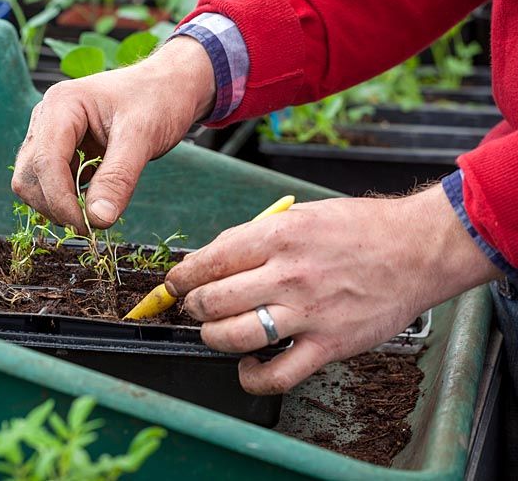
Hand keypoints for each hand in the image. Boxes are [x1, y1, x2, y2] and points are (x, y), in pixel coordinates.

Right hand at [12, 37, 214, 232]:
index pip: (44, 162)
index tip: (88, 226)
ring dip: (59, 205)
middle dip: (56, 206)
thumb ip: (118, 178)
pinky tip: (95, 199)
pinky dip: (67, 199)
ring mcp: (50, 135)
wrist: (169, 86)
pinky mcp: (61, 150)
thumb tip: (98, 219)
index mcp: (62, 105)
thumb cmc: (158, 99)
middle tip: (94, 224)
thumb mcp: (142, 137)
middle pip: (29, 176)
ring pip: (34, 183)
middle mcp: (47, 118)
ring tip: (97, 211)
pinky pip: (51, 183)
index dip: (60, 201)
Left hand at [165, 185, 500, 394]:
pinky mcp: (327, 344)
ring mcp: (307, 312)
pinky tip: (247, 366)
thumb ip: (257, 237)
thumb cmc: (360, 229)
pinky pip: (277, 374)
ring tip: (215, 332)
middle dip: (192, 306)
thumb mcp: (302, 215)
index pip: (209, 260)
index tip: (176, 283)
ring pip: (234, 335)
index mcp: (277, 236)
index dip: (182, 276)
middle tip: (194, 307)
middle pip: (212, 300)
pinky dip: (252, 377)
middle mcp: (287, 274)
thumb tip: (215, 257)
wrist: (417, 249)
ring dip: (212, 337)